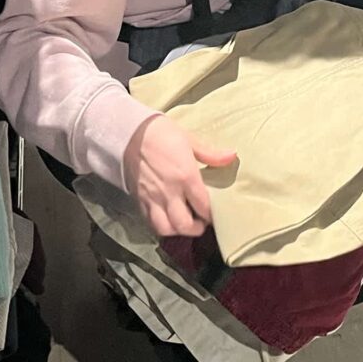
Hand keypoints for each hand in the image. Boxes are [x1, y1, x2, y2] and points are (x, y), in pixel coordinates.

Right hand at [123, 114, 236, 237]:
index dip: (212, 215)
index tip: (216, 214)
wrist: (130, 133)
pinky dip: (161, 225)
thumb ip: (210, 153)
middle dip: (196, 228)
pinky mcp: (139, 200)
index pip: (203, 206)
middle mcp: (169, 192)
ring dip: (178, 230)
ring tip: (185, 222)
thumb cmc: (162, 133)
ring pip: (166, 228)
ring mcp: (152, 198)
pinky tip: (168, 218)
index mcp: (185, 176)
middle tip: (202, 222)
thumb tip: (232, 156)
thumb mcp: (189, 139)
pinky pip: (150, 222)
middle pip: (184, 224)